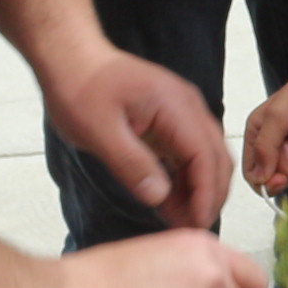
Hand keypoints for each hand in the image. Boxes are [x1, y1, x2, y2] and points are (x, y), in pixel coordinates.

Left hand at [41, 47, 230, 228]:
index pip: (205, 155)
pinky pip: (188, 154)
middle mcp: (187, 108)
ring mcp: (181, 114)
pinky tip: (169, 203)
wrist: (70, 57)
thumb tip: (160, 197)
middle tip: (190, 230)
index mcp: (175, 106)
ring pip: (206, 158)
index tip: (197, 224)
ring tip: (179, 222)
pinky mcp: (170, 121)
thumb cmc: (80, 87)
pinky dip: (184, 180)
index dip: (206, 193)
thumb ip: (131, 164)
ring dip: (198, 190)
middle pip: (216, 157)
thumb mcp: (99, 131)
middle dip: (209, 195)